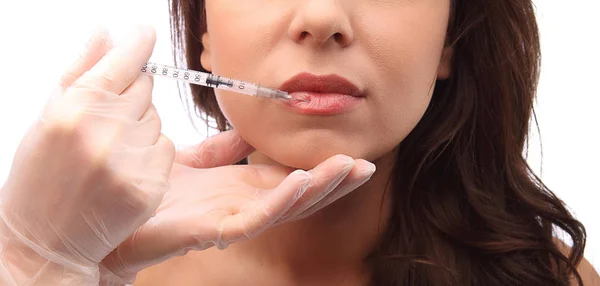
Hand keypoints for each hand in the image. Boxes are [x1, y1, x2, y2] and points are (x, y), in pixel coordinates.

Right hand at [0, 27, 173, 284]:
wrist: (45, 240)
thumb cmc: (41, 175)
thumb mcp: (49, 118)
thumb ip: (79, 72)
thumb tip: (104, 31)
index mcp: (74, 109)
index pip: (123, 61)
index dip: (138, 43)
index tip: (145, 32)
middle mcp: (105, 132)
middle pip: (146, 88)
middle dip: (130, 98)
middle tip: (105, 124)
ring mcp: (131, 161)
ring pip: (157, 120)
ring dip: (140, 129)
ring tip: (108, 154)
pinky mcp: (151, 186)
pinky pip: (167, 149)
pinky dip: (151, 155)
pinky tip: (123, 172)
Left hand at [99, 130, 375, 283]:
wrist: (111, 217)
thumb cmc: (150, 192)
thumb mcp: (192, 159)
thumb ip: (222, 148)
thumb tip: (248, 130)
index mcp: (240, 189)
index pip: (290, 178)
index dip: (320, 168)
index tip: (350, 153)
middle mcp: (242, 206)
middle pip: (300, 196)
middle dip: (334, 182)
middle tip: (366, 164)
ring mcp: (232, 221)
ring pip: (287, 207)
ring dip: (320, 188)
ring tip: (348, 168)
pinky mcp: (216, 230)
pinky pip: (257, 217)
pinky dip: (283, 199)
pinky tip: (302, 181)